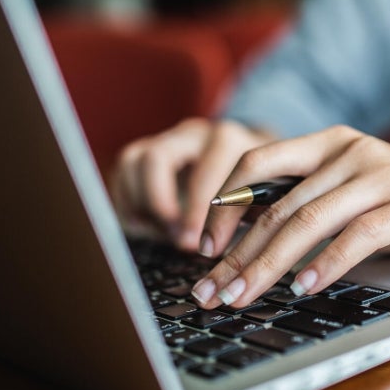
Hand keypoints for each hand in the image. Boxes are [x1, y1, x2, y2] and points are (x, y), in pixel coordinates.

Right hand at [111, 117, 273, 250]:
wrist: (257, 157)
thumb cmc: (262, 183)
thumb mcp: (264, 195)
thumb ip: (249, 214)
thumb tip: (231, 255)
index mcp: (227, 140)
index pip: (204, 171)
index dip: (196, 212)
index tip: (196, 244)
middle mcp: (194, 133)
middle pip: (156, 158)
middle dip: (159, 204)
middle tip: (174, 237)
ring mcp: (169, 139)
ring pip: (133, 161)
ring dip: (141, 203)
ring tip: (162, 232)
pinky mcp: (151, 150)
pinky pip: (124, 170)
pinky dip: (128, 201)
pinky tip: (148, 224)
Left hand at [190, 125, 389, 308]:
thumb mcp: (353, 191)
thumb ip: (310, 200)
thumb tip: (248, 240)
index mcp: (329, 142)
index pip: (257, 162)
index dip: (224, 205)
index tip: (204, 249)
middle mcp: (350, 150)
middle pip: (279, 204)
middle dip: (239, 253)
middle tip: (213, 290)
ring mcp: (381, 173)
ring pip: (309, 221)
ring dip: (270, 265)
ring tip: (244, 297)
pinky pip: (357, 236)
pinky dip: (326, 265)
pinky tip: (303, 288)